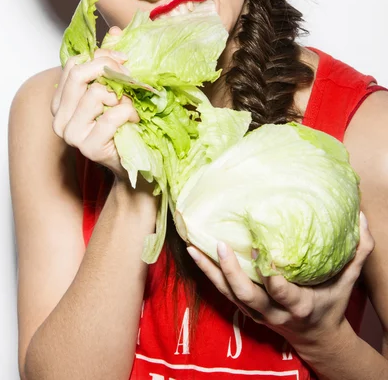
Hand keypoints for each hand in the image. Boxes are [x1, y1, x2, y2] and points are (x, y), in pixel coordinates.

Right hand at [51, 26, 138, 179]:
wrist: (130, 160)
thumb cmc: (121, 125)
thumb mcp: (116, 88)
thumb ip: (111, 61)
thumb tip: (116, 32)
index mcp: (62, 100)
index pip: (73, 65)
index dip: (100, 57)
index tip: (123, 59)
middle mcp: (59, 116)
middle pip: (79, 74)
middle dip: (109, 68)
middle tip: (130, 75)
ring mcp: (71, 133)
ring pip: (95, 93)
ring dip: (122, 97)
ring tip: (131, 107)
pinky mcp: (87, 146)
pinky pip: (111, 115)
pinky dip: (128, 113)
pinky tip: (134, 120)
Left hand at [187, 211, 373, 354]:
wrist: (315, 337)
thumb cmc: (330, 304)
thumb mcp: (347, 281)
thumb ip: (357, 251)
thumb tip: (362, 217)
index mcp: (299, 305)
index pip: (282, 292)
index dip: (271, 275)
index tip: (262, 249)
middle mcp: (274, 312)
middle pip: (248, 296)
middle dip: (232, 273)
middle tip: (219, 246)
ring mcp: (256, 312)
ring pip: (228, 294)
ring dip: (211, 271)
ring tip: (193, 247)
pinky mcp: (245, 308)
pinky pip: (222, 291)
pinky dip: (208, 274)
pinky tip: (194, 254)